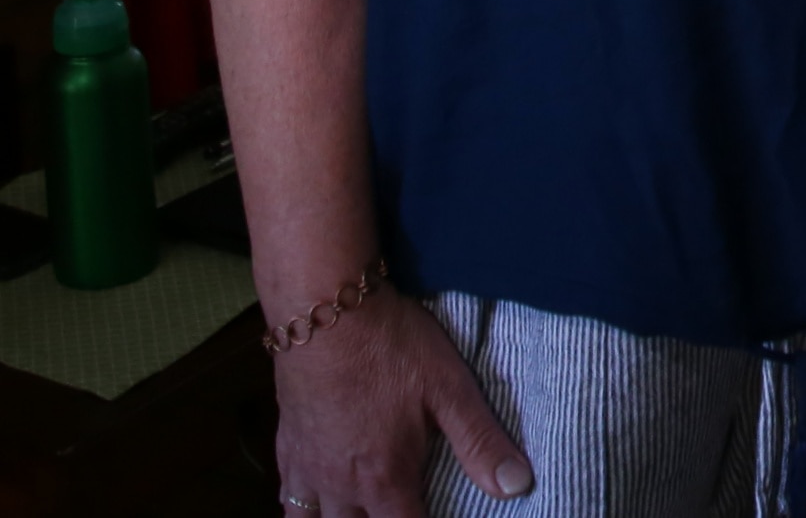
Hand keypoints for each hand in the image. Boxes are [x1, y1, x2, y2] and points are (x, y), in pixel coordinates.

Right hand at [274, 289, 532, 515]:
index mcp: (385, 478)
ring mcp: (307, 467)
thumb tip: (519, 486)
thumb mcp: (449, 388)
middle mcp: (341, 485)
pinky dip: (302, 510)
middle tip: (399, 511)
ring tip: (360, 514)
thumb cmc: (391, 347)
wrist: (322, 309)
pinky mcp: (286, 445)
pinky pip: (287, 499)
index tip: (435, 517)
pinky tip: (315, 501)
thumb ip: (480, 441)